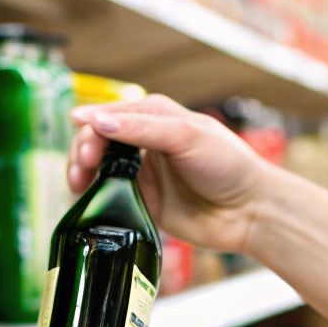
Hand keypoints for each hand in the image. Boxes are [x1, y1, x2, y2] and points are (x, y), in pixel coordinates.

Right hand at [69, 95, 279, 255]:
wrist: (250, 211)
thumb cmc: (229, 165)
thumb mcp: (187, 137)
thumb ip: (142, 130)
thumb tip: (99, 121)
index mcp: (157, 117)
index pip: (112, 115)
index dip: (93, 127)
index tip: (84, 141)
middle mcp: (146, 143)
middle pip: (99, 141)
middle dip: (84, 150)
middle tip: (83, 168)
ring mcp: (143, 173)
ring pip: (99, 168)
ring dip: (82, 172)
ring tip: (77, 183)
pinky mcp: (142, 202)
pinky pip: (109, 197)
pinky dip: (94, 197)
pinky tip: (87, 200)